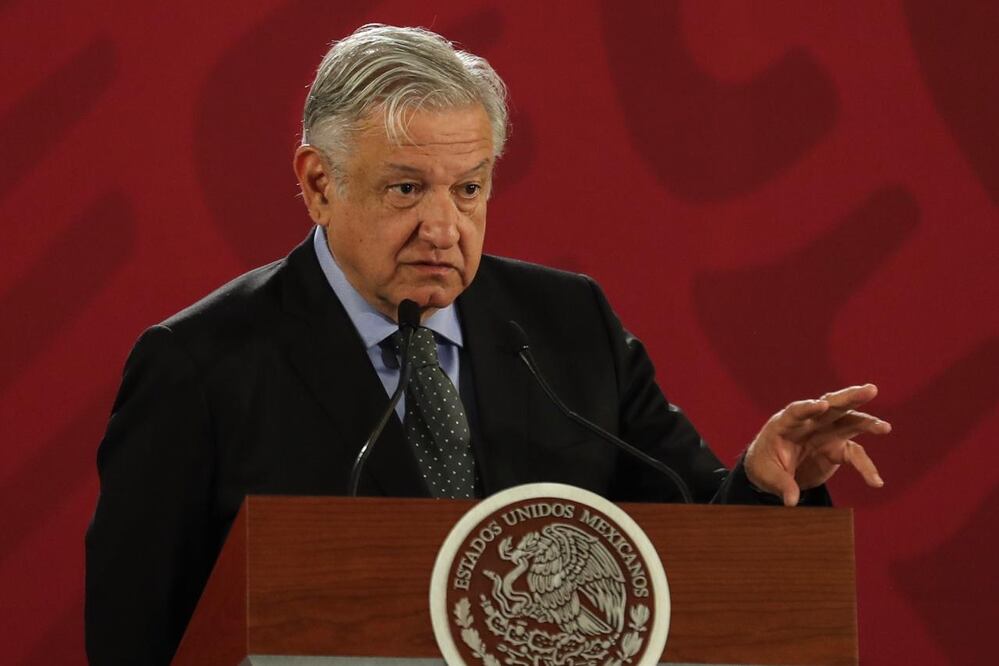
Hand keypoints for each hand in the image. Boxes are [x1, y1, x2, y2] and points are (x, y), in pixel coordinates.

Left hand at [743, 384, 890, 505]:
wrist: (773, 469)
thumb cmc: (765, 465)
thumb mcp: (767, 475)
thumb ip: (781, 484)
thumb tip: (791, 501)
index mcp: (785, 424)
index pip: (797, 411)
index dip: (808, 407)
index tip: (822, 405)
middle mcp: (809, 423)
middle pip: (831, 405)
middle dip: (850, 398)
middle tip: (871, 390)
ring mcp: (825, 432)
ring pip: (849, 421)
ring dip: (867, 422)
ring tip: (885, 428)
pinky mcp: (837, 447)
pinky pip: (855, 455)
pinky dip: (865, 467)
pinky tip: (875, 482)